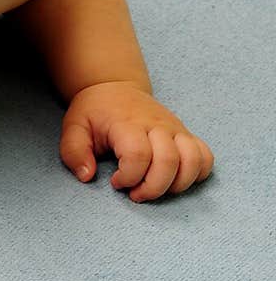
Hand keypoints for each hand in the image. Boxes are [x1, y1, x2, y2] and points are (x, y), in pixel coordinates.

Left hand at [60, 81, 213, 202]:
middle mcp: (156, 125)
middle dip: (153, 188)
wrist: (114, 86)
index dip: (129, 177)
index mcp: (127, 123)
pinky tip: (175, 179)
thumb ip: (74, 152)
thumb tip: (87, 176)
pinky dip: (197, 174)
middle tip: (135, 193)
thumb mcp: (74, 127)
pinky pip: (205, 156)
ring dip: (178, 185)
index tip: (116, 182)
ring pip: (193, 160)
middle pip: (168, 161)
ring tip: (157, 188)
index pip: (138, 155)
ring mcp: (174, 129)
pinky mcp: (185, 134)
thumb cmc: (95, 111)